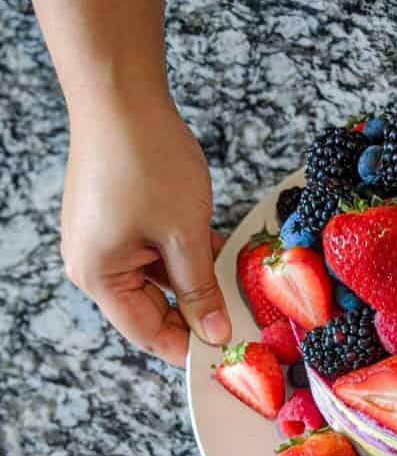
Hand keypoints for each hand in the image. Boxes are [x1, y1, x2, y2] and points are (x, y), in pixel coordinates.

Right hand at [61, 98, 230, 366]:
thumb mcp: (184, 235)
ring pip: (160, 281)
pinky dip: (188, 258)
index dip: (188, 349)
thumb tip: (214, 332)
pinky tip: (222, 258)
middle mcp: (94, 263)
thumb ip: (199, 288)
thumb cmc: (147, 162)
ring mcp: (105, 239)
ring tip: (239, 291)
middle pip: (152, 309)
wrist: (123, 97)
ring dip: (198, 285)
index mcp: (99, 276)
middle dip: (197, 316)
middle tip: (243, 326)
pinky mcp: (119, 219)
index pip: (147, 333)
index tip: (228, 358)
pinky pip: (157, 253)